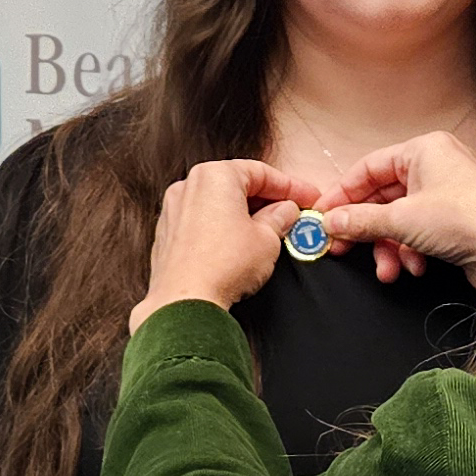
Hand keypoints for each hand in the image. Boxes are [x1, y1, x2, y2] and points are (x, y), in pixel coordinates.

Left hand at [129, 159, 320, 333]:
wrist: (185, 302)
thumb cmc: (221, 266)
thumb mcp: (268, 239)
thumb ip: (280, 218)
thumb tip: (285, 212)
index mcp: (215, 175)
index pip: (262, 173)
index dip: (291, 187)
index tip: (307, 198)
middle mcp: (189, 186)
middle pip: (238, 185)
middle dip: (268, 200)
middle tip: (292, 214)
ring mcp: (174, 209)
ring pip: (219, 203)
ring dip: (246, 214)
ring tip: (270, 232)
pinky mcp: (168, 234)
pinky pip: (203, 221)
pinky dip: (224, 228)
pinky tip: (241, 245)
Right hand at [313, 133, 475, 292]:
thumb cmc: (465, 220)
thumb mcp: (401, 220)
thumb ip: (360, 220)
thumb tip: (331, 222)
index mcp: (423, 150)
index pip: (369, 167)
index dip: (343, 193)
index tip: (322, 215)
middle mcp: (435, 166)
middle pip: (383, 197)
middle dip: (365, 228)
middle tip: (340, 248)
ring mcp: (446, 194)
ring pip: (399, 220)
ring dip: (389, 247)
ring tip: (387, 270)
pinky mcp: (454, 221)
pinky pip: (418, 233)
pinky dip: (411, 251)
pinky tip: (414, 267)